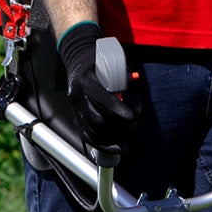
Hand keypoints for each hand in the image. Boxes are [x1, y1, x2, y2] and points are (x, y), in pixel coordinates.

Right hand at [57, 22, 135, 159]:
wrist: (80, 64)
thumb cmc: (102, 66)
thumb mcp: (116, 67)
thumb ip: (126, 85)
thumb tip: (135, 109)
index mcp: (86, 81)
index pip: (100, 98)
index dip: (117, 110)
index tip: (132, 117)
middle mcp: (77, 96)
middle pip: (97, 120)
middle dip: (118, 127)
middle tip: (133, 127)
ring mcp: (75, 110)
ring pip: (93, 132)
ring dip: (113, 138)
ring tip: (128, 137)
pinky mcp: (76, 119)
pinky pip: (88, 138)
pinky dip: (104, 146)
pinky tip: (117, 148)